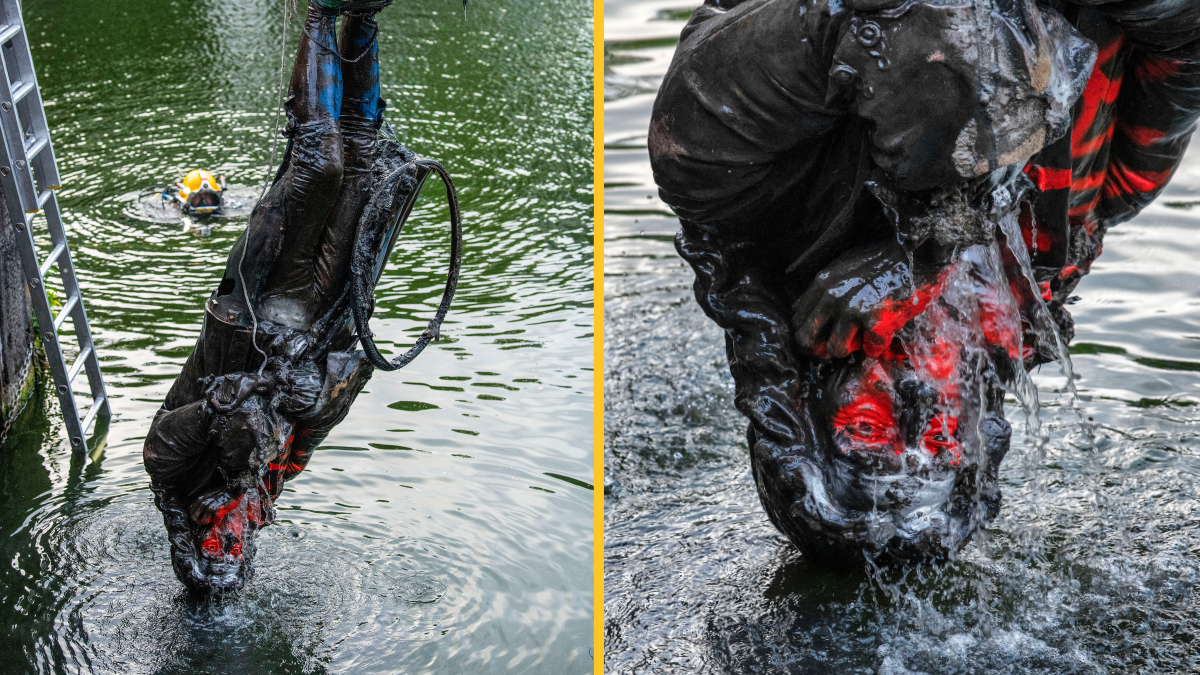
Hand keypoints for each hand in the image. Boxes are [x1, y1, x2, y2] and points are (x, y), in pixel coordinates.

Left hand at [792, 240, 944, 358]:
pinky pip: (870, 350)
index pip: (797, 319)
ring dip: (852, 348)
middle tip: (835, 351)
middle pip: (806, 339)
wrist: (916, 252)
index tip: (820, 340)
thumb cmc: (883, 260)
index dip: (807, 334)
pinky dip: (879, 346)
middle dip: (819, 350)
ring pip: (836, 349)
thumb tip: (803, 311)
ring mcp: (852, 308)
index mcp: (823, 282)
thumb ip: (825, 288)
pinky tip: (885, 332)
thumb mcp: (844, 265)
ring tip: (865, 336)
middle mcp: (832, 296)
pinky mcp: (874, 320)